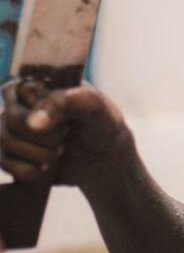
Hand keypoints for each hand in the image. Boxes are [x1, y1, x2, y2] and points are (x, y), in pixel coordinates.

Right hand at [1, 79, 128, 185]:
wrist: (104, 161)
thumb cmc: (103, 126)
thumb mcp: (95, 109)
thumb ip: (68, 104)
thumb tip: (33, 123)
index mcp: (43, 84)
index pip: (17, 88)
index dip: (40, 108)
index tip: (65, 119)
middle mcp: (25, 103)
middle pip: (9, 116)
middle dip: (39, 134)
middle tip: (64, 136)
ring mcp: (17, 128)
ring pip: (2, 138)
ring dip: (33, 152)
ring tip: (58, 153)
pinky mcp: (13, 152)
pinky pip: (1, 159)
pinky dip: (24, 168)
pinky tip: (43, 169)